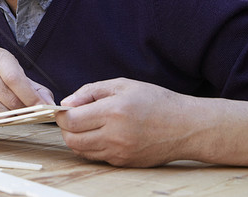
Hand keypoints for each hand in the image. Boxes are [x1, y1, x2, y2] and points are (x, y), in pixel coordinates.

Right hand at [0, 47, 53, 117]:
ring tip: (10, 112)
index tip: (43, 107)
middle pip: (9, 100)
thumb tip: (49, 105)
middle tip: (27, 113)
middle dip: (23, 110)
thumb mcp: (16, 74)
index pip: (14, 79)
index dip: (30, 96)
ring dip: (10, 118)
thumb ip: (36, 89)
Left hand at [56, 78, 192, 166]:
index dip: (61, 114)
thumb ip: (90, 91)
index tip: (64, 108)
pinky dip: (91, 147)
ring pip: (82, 151)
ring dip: (77, 138)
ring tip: (88, 125)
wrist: (187, 126)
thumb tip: (66, 103)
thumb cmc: (156, 101)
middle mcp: (115, 135)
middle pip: (71, 139)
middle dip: (66, 128)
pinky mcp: (125, 162)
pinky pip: (97, 157)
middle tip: (74, 117)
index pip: (70, 120)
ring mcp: (120, 152)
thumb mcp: (123, 84)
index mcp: (113, 112)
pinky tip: (101, 134)